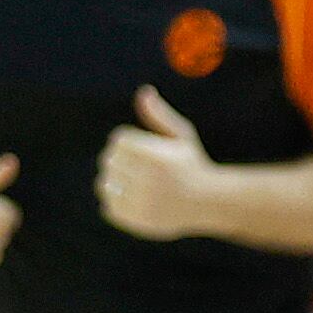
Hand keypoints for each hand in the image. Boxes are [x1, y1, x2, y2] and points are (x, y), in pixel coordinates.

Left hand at [96, 88, 225, 240]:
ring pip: (105, 183)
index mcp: (157, 157)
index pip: (119, 140)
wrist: (207, 202)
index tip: (141, 149)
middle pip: (110, 160)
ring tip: (134, 181)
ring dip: (115, 180)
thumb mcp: (181, 135)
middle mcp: (149, 181)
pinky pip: (108, 205)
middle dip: (121, 160)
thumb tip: (144, 92)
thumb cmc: (192, 164)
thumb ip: (160, 115)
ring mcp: (141, 203)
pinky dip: (117, 201)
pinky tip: (134, 198)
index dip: (128, 142)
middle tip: (138, 166)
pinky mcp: (136, 220)